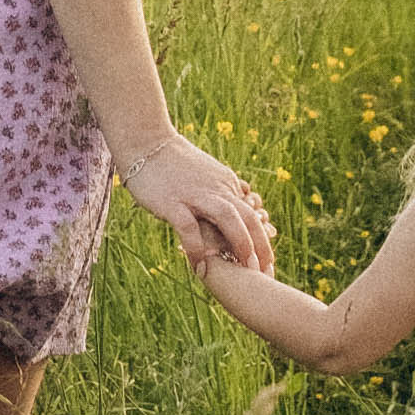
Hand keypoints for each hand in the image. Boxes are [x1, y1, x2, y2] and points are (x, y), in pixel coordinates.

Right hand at [120, 132, 276, 275]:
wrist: (145, 142)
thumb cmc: (174, 163)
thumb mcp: (206, 176)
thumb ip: (222, 191)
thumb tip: (238, 203)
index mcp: (226, 184)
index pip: (252, 213)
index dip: (263, 238)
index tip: (269, 261)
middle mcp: (217, 189)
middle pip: (249, 217)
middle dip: (261, 245)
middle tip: (268, 271)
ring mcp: (195, 196)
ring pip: (228, 218)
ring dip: (240, 243)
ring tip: (246, 269)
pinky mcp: (173, 202)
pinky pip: (189, 227)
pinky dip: (197, 248)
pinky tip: (199, 269)